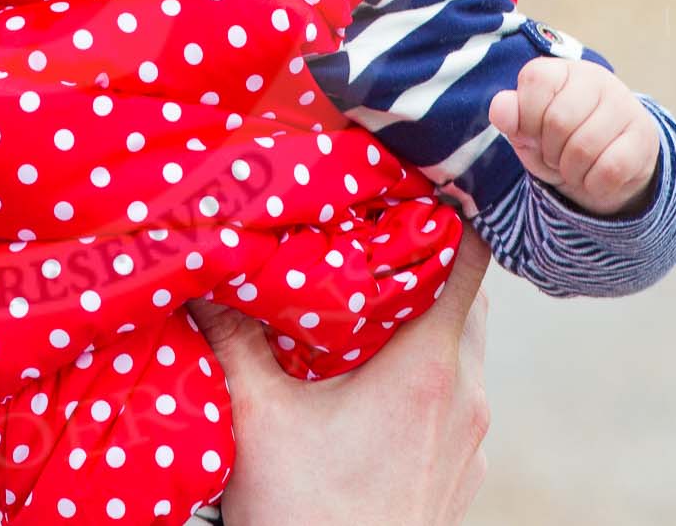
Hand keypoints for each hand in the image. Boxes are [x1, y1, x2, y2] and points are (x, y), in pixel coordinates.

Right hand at [192, 236, 492, 525]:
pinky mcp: (462, 471)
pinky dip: (425, 371)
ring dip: (425, 318)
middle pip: (466, 299)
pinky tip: (371, 377)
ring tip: (367, 301)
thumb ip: (233, 336)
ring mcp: (470, 438)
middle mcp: (465, 395)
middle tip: (373, 233)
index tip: (417, 182)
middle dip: (426, 261)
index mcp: (428, 366)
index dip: (450, 213)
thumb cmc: (307, 515)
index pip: (469, 261)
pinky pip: (456, 396)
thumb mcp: (256, 416)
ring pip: (463, 349)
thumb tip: (204, 273)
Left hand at [489, 57, 659, 215]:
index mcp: (563, 70)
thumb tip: (500, 107)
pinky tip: (594, 177)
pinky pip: (609, 169)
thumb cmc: (559, 141)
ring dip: (570, 171)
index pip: (536, 80)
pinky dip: (593, 183)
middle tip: (555, 156)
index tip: (532, 132)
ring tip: (573, 167)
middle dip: (549, 151)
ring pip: (584, 148)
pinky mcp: (644, 137)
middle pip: (559, 121)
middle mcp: (597, 80)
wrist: (609, 166)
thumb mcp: (528, 130)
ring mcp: (625, 106)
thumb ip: (510, 116)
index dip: (526, 117)